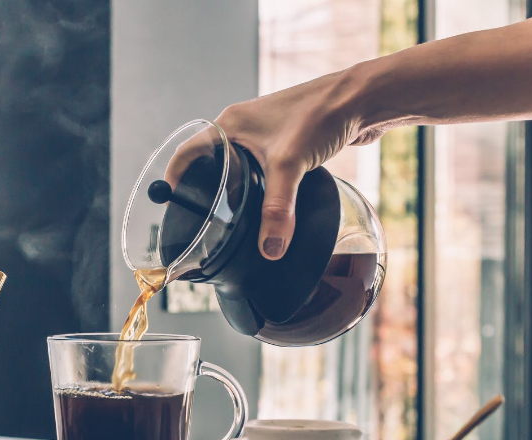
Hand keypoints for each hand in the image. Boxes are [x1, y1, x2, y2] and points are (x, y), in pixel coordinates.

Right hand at [166, 69, 374, 259]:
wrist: (361, 98)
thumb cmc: (320, 114)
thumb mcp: (289, 165)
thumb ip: (277, 210)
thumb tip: (270, 249)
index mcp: (229, 125)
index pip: (188, 152)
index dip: (175, 178)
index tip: (170, 203)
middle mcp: (242, 126)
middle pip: (212, 162)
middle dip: (206, 188)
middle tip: (203, 217)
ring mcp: (265, 133)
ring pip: (239, 166)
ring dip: (236, 188)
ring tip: (233, 216)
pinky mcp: (287, 141)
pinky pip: (264, 167)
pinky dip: (261, 185)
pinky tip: (269, 203)